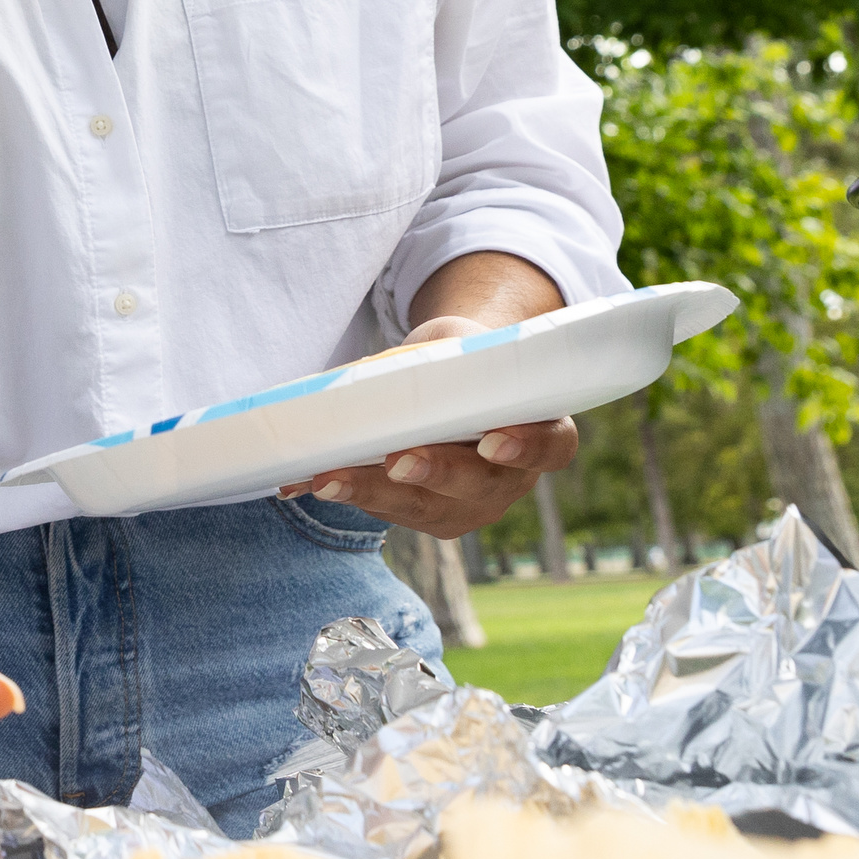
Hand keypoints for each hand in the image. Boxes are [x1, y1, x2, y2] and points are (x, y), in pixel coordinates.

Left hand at [278, 309, 577, 535]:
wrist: (458, 383)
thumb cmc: (466, 358)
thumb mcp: (463, 342)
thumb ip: (441, 354)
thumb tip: (380, 370)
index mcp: (542, 430)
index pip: (551, 447)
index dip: (527, 448)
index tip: (492, 440)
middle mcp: (511, 479)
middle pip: (478, 485)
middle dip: (434, 473)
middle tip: (398, 460)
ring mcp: (470, 504)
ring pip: (426, 507)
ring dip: (374, 493)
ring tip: (330, 478)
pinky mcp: (428, 516)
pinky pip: (389, 511)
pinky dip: (348, 493)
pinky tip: (307, 481)